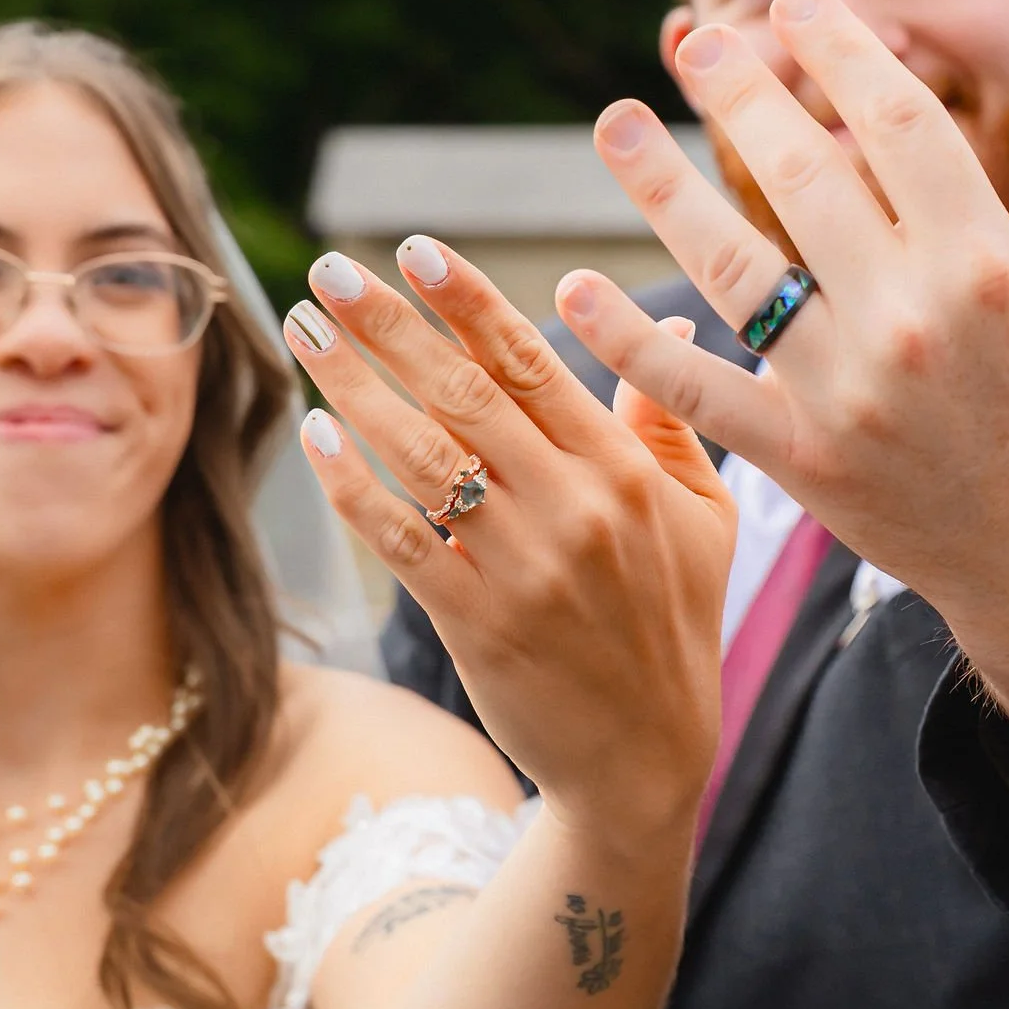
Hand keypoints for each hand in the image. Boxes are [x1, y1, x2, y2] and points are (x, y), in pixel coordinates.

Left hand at [284, 239, 733, 841]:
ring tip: (305, 331)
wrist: (647, 760)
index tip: (415, 248)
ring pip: (423, 457)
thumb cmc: (674, 624)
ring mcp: (525, 567)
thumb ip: (668, 422)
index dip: (469, 302)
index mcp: (625, 469)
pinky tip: (314, 437)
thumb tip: (667, 328)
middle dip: (390, 325)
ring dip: (354, 387)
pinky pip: (402, 542)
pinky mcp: (481, 624)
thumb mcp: (702, 517)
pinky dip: (353, 488)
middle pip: (466, 393)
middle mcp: (575, 507)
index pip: (534, 362)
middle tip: (329, 272)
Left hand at [554, 0, 1008, 783]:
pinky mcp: (800, 462)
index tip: (798, 4)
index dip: (841, 54)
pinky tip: (573, 287)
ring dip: (661, 192)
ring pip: (733, 271)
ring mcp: (847, 396)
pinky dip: (628, 342)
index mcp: (991, 266)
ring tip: (616, 125)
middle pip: (802, 178)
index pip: (899, 126)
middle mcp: (912, 324)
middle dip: (742, 95)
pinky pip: (694, 392)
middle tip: (699, 40)